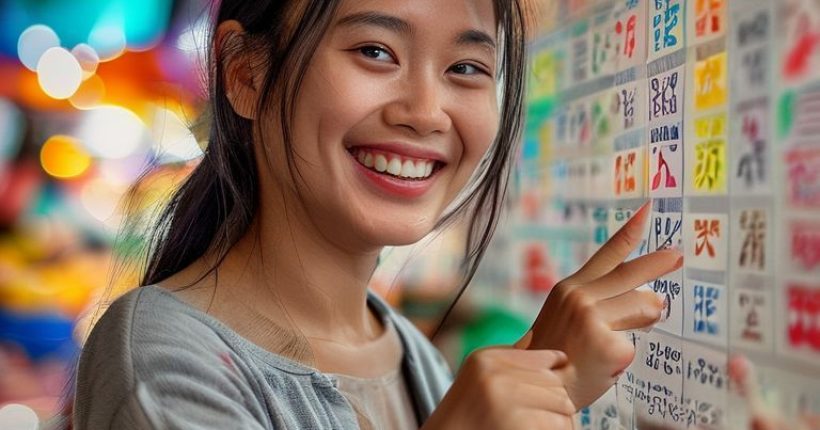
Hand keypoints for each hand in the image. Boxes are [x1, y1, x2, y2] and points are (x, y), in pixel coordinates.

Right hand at [422, 348, 574, 429]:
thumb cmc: (465, 408)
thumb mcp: (477, 374)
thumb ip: (506, 357)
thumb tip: (534, 336)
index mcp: (487, 359)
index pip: (546, 359)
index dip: (556, 373)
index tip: (551, 385)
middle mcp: (496, 375)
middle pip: (556, 382)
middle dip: (556, 398)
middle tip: (540, 410)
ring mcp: (506, 401)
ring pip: (562, 404)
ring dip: (558, 417)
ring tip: (538, 420)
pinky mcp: (517, 425)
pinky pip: (557, 423)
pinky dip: (554, 429)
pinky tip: (533, 429)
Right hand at [514, 202, 682, 408]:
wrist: (535, 386)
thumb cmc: (555, 355)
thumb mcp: (569, 319)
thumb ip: (604, 303)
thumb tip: (652, 300)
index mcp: (570, 288)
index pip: (606, 254)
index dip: (630, 232)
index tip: (648, 210)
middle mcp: (581, 296)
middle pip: (633, 274)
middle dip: (659, 263)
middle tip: (677, 255)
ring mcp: (594, 317)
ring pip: (645, 307)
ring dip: (641, 323)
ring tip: (613, 343)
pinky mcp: (609, 343)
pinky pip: (633, 344)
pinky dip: (621, 358)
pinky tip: (601, 366)